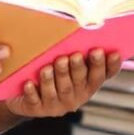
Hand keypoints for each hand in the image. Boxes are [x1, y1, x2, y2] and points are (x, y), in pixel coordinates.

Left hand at [4, 49, 121, 118]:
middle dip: (77, 68)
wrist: (27, 98)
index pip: (101, 76)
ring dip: (54, 79)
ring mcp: (57, 105)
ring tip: (49, 67)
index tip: (105, 51)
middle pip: (79, 82)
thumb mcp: (70, 66)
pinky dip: (32, 92)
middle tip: (75, 56)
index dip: (106, 65)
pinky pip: (35, 101)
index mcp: (87, 85)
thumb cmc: (55, 75)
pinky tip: (29, 83)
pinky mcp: (38, 109)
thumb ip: (83, 54)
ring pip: (58, 91)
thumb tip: (92, 25)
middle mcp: (75, 97)